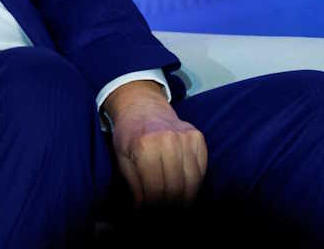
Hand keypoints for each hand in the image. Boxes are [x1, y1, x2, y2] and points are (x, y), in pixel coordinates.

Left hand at [104, 80, 207, 208]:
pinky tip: (186, 192)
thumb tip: (142, 211)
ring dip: (186, 200)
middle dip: (171, 208)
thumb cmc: (129, 135)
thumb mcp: (122, 159)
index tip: (154, 217)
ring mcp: (186, 138)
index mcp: (145, 147)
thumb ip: (134, 186)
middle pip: (176, 189)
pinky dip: (195, 184)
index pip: (156, 190)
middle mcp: (168, 141)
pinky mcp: (198, 137)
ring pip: (192, 182)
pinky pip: (201, 170)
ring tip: (178, 209)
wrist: (142, 106)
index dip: (155, 209)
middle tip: (167, 217)